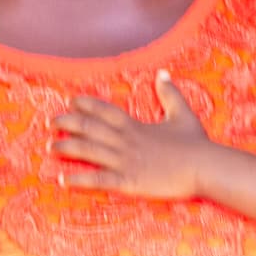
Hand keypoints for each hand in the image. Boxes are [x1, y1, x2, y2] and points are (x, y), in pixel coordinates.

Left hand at [55, 72, 210, 200]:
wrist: (205, 167)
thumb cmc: (195, 143)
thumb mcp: (182, 114)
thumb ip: (169, 94)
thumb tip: (162, 74)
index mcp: (136, 125)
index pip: (105, 111)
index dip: (86, 105)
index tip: (71, 101)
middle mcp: (126, 141)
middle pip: (89, 128)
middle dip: (68, 124)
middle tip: (52, 123)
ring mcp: (125, 162)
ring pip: (89, 151)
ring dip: (67, 148)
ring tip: (50, 148)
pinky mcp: (129, 182)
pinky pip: (99, 180)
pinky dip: (79, 180)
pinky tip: (63, 180)